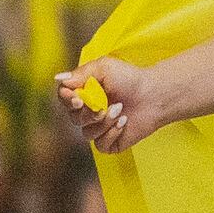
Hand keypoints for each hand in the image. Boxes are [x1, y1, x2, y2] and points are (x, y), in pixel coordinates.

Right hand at [54, 55, 175, 153]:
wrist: (154, 95)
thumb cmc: (129, 78)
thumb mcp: (103, 68)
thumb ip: (80, 74)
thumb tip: (58, 79)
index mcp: (83, 94)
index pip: (64, 99)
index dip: (67, 100)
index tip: (77, 98)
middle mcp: (88, 112)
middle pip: (73, 118)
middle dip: (89, 112)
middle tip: (103, 104)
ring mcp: (98, 128)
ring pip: (87, 133)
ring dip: (104, 122)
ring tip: (120, 110)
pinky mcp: (109, 142)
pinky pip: (100, 144)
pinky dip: (112, 133)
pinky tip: (124, 122)